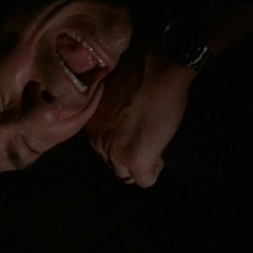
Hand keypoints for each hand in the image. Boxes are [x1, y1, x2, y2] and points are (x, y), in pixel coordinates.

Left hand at [86, 44, 195, 186]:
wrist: (156, 72)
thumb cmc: (140, 73)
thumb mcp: (114, 96)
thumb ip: (112, 115)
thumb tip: (123, 121)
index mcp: (91, 125)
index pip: (102, 147)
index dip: (121, 141)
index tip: (135, 130)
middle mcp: (97, 142)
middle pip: (113, 163)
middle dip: (129, 154)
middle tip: (146, 139)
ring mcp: (116, 153)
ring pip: (126, 175)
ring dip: (140, 164)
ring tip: (154, 146)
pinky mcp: (136, 161)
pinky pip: (145, 180)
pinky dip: (155, 170)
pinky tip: (160, 154)